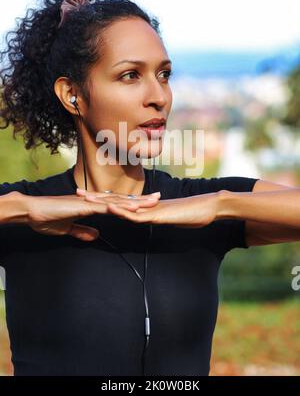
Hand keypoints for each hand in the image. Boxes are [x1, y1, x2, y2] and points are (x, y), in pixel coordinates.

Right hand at [26, 190, 159, 240]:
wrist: (31, 211)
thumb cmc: (46, 218)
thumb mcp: (68, 228)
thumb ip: (82, 231)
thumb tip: (96, 235)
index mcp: (90, 206)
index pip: (115, 204)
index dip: (131, 204)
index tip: (145, 204)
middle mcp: (93, 201)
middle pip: (121, 200)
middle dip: (141, 200)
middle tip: (158, 198)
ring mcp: (89, 203)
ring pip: (117, 202)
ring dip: (135, 202)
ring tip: (152, 202)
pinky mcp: (83, 206)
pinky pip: (104, 207)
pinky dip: (119, 207)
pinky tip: (131, 209)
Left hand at [83, 191, 220, 227]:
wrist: (210, 206)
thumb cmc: (193, 213)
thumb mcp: (172, 218)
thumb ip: (160, 218)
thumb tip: (152, 220)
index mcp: (146, 207)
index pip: (121, 203)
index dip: (103, 200)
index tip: (88, 198)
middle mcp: (146, 206)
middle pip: (116, 201)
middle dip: (95, 197)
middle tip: (76, 191)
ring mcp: (151, 209)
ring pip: (123, 206)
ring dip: (103, 202)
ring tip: (85, 198)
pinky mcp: (159, 215)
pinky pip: (138, 215)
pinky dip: (123, 212)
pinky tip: (110, 209)